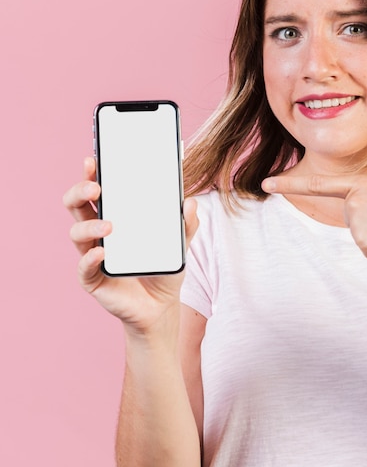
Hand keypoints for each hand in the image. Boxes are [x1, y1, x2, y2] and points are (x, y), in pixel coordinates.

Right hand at [63, 157, 198, 334]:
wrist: (161, 306)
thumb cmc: (163, 268)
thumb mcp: (180, 243)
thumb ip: (186, 224)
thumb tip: (190, 202)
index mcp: (114, 217)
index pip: (96, 191)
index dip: (91, 175)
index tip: (93, 160)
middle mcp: (98, 233)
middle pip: (76, 205)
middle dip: (80, 191)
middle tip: (95, 187)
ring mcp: (92, 255)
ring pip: (77, 233)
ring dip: (90, 225)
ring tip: (110, 226)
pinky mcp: (93, 279)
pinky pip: (84, 267)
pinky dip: (89, 259)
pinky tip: (101, 252)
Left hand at [261, 174, 366, 262]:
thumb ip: (366, 203)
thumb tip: (359, 230)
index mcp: (362, 183)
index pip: (319, 184)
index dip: (290, 184)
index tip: (266, 183)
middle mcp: (354, 200)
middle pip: (350, 219)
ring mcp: (357, 221)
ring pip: (360, 237)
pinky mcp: (363, 241)